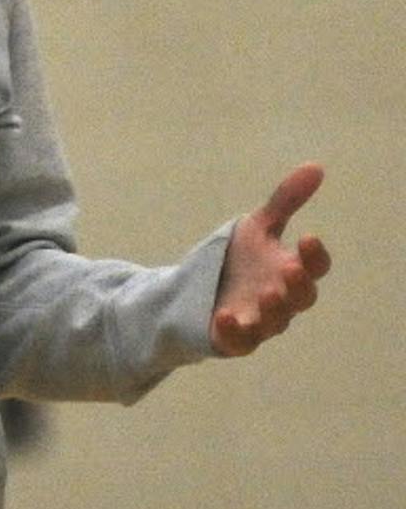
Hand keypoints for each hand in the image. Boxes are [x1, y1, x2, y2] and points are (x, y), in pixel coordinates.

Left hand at [212, 163, 330, 355]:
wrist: (194, 292)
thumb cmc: (236, 260)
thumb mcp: (256, 227)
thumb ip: (284, 202)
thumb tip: (315, 167)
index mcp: (290, 272)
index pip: (314, 267)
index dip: (314, 256)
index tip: (307, 237)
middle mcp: (281, 300)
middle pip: (302, 298)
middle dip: (299, 285)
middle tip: (289, 268)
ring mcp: (259, 321)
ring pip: (276, 322)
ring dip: (275, 309)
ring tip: (268, 293)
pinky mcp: (233, 339)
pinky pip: (240, 341)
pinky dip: (235, 331)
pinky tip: (225, 317)